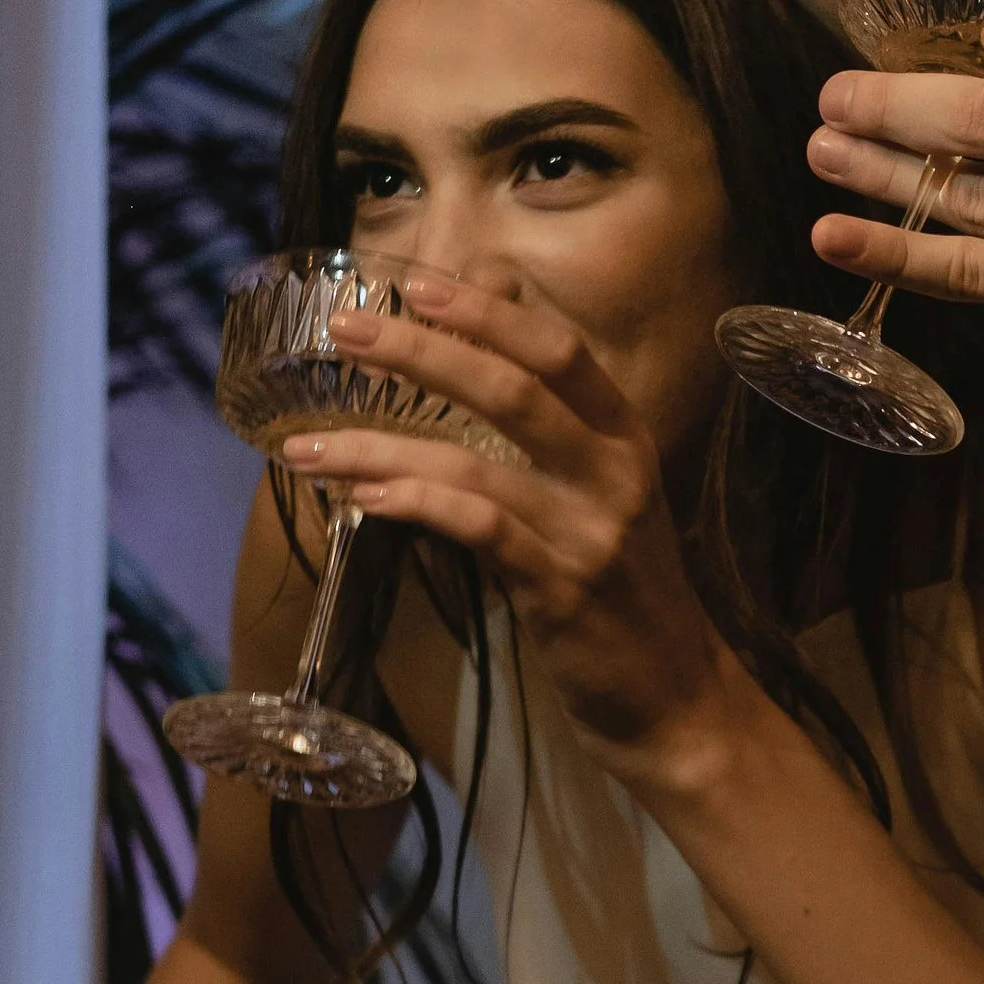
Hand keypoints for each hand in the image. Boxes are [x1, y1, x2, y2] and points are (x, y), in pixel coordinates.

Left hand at [290, 268, 731, 769]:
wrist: (675, 696)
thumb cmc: (624, 588)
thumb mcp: (602, 490)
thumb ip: (551, 415)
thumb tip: (494, 319)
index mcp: (626, 438)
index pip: (558, 350)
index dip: (488, 313)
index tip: (416, 286)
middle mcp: (615, 475)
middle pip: (513, 389)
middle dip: (421, 353)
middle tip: (346, 331)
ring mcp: (590, 534)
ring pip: (475, 465)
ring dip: (381, 447)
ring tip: (308, 446)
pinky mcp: (560, 591)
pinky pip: (476, 532)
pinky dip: (414, 506)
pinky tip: (359, 501)